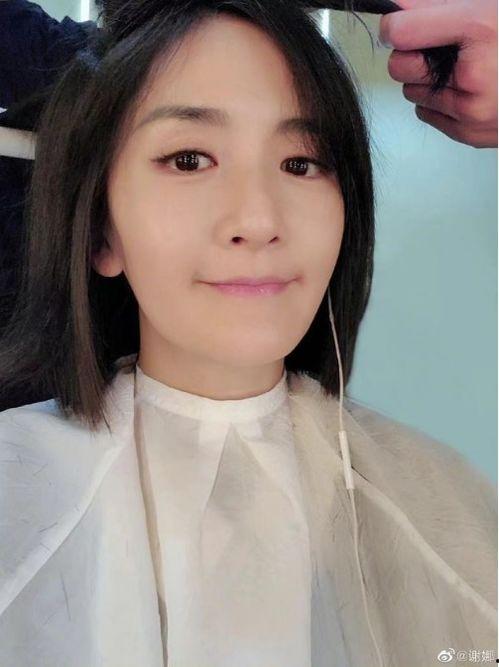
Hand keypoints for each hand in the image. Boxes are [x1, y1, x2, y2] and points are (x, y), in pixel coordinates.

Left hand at [379, 0, 497, 147]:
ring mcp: (472, 110)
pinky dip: (440, 102)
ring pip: (412, 93)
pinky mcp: (471, 133)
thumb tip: (398, 6)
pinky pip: (427, 114)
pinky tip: (468, 89)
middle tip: (439, 47)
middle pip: (399, 67)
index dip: (396, 24)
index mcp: (481, 29)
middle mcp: (474, 75)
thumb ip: (440, 4)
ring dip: (427, 80)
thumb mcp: (489, 6)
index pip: (402, 31)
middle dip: (412, 54)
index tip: (399, 23)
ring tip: (463, 67)